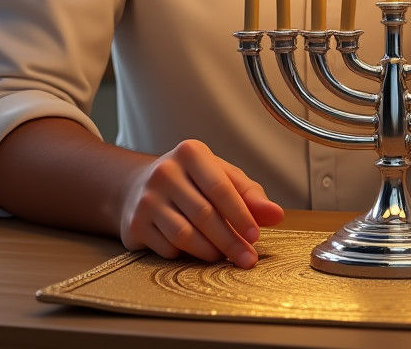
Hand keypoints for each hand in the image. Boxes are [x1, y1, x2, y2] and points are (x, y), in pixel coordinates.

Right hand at [118, 139, 284, 267]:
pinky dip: (187, 255)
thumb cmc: (191, 181)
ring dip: (210, 251)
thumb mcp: (221, 176)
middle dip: (230, 240)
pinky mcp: (134, 224)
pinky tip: (195, 250)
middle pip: (204, 214)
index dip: (240, 214)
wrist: (138, 187)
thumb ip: (249, 194)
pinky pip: (168, 248)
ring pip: (185, 235)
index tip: (255, 235)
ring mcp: (147, 198)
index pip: (220, 187)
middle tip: (247, 258)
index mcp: (191, 153)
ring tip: (223, 255)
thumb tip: (276, 215)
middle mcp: (165, 171)